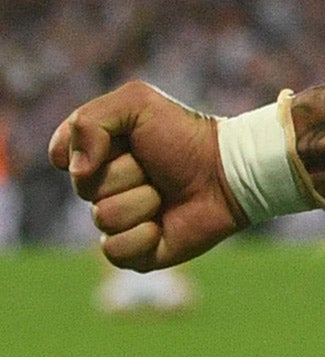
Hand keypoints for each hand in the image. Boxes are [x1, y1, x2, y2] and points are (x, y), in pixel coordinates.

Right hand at [47, 81, 246, 269]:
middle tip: (157, 166)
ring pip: (104, 217)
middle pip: (86, 188)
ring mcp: (118, 222)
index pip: (64, 156)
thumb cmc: (185, 136)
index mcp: (98, 155)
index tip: (129, 139)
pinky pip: (115, 250)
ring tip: (167, 193)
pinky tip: (164, 225)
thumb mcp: (138, 103)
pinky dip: (143, 236)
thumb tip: (74, 170)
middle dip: (127, 173)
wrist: (229, 171)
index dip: (94, 147)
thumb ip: (90, 121)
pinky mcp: (134, 252)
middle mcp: (103, 189)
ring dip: (142, 202)